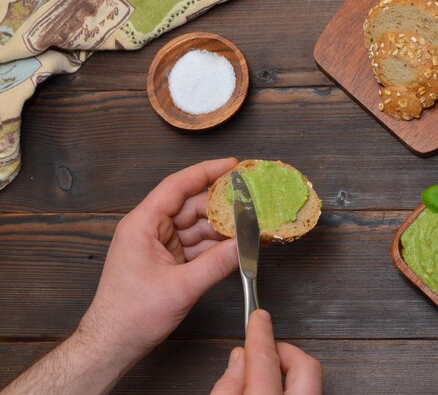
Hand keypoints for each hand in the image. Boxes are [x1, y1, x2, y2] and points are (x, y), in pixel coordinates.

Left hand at [79, 158, 239, 361]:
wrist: (114, 343)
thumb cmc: (132, 314)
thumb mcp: (181, 287)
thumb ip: (217, 264)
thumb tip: (247, 245)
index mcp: (143, 224)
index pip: (177, 186)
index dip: (206, 172)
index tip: (233, 165)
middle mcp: (151, 229)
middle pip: (193, 207)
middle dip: (223, 206)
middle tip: (252, 204)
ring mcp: (160, 245)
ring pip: (198, 227)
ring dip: (223, 230)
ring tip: (251, 228)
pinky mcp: (169, 261)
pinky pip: (197, 246)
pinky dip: (216, 247)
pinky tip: (237, 247)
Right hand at [211, 310, 322, 394]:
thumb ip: (227, 387)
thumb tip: (238, 360)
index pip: (267, 360)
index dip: (260, 333)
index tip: (258, 317)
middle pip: (306, 366)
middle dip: (285, 351)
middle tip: (263, 348)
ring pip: (311, 381)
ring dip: (288, 371)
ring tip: (263, 373)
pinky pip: (307, 393)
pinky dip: (290, 386)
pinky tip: (272, 390)